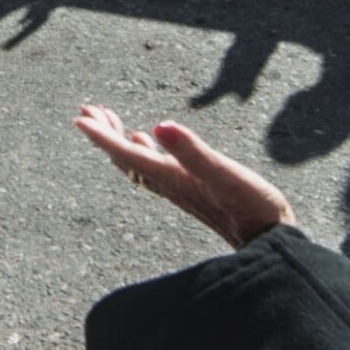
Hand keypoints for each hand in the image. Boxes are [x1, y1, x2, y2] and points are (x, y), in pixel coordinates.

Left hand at [73, 105, 295, 249]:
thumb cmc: (252, 207)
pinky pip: (154, 166)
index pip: (127, 154)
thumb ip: (193, 152)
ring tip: (107, 117)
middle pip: (124, 157)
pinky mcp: (191, 189)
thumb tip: (159, 126)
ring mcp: (179, 187)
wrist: (269, 240)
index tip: (80, 117)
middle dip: (104, 133)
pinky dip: (142, 148)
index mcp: (171, 178)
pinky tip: (146, 139)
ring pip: (136, 161)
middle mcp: (169, 184)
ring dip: (118, 138)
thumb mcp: (224, 174)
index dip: (101, 135)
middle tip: (87, 109)